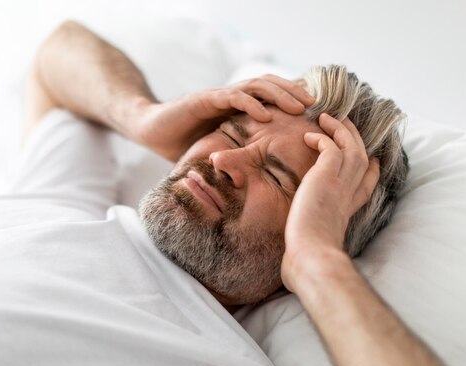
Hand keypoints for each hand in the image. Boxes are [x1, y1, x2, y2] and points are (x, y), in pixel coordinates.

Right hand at [130, 75, 314, 161]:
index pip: (271, 97)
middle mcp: (230, 98)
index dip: (292, 101)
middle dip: (294, 93)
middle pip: (269, 86)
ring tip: (298, 106)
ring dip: (279, 95)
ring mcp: (217, 96)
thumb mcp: (215, 148)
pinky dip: (250, 104)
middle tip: (316, 106)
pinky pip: (231, 98)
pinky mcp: (203, 100)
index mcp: (236, 107)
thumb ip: (235, 154)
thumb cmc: (181, 140)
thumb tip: (256, 180)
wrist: (149, 129)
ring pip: (256, 86)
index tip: (314, 115)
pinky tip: (265, 115)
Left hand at [281, 113, 379, 292]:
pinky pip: (331, 145)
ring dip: (341, 129)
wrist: (312, 256)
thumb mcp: (313, 249)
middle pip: (363, 157)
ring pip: (352, 145)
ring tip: (326, 117)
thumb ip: (308, 248)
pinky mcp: (327, 175)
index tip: (370, 160)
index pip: (367, 184)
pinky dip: (322, 137)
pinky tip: (308, 135)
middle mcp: (351, 194)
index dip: (370, 169)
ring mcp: (342, 183)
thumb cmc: (309, 260)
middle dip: (355, 138)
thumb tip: (288, 273)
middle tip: (345, 124)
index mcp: (350, 209)